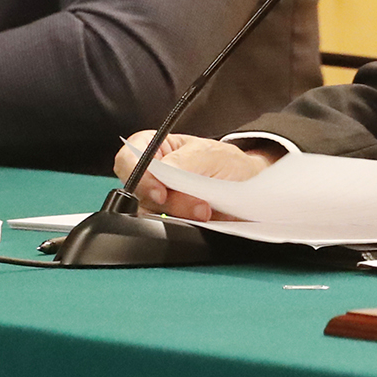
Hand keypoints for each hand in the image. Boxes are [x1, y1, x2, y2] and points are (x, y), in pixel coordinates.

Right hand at [113, 131, 278, 219]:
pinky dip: (184, 225)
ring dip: (179, 214)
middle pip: (136, 191)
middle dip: (167, 200)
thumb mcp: (209, 154)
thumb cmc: (228, 163)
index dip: (138, 175)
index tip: (160, 191)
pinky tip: (203, 218)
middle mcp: (152, 175)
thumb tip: (162, 175)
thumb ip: (183, 163)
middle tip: (197, 204)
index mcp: (154, 148)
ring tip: (206, 210)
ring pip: (149, 213)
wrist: (249, 187)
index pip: (127, 159)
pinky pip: (165, 228)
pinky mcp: (169, 219)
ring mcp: (159, 200)